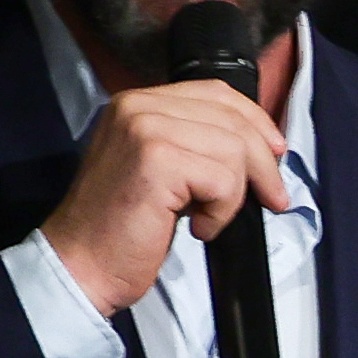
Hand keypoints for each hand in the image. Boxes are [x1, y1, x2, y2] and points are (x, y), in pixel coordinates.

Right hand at [40, 75, 290, 317]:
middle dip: (262, 163)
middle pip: (232, 119)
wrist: (82, 265)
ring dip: (235, 195)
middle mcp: (137, 106)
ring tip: (208, 219)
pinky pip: (224, 180)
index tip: (275, 153)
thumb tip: (260, 144)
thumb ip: (195, 142)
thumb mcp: (160, 169)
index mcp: (137, 102)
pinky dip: (222, 212)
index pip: (217, 92)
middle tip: (271, 198)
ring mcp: (145, 130)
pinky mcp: (156, 161)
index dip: (256, 122)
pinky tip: (196, 228)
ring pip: (234, 150)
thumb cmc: (122, 228)